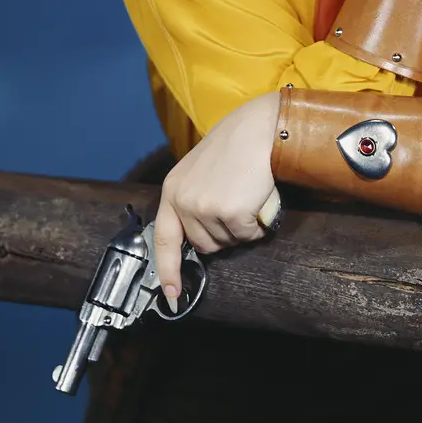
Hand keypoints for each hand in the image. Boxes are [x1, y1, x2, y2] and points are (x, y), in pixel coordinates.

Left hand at [152, 91, 280, 304]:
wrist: (258, 128)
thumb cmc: (235, 145)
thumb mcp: (199, 171)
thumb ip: (192, 199)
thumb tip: (199, 236)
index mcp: (173, 190)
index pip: (163, 238)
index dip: (167, 269)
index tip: (172, 294)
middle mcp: (184, 201)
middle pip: (203, 244)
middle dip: (222, 234)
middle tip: (236, 206)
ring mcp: (206, 209)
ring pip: (227, 242)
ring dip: (241, 228)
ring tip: (247, 196)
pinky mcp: (231, 213)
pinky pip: (248, 236)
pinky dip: (257, 225)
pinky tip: (258, 200)